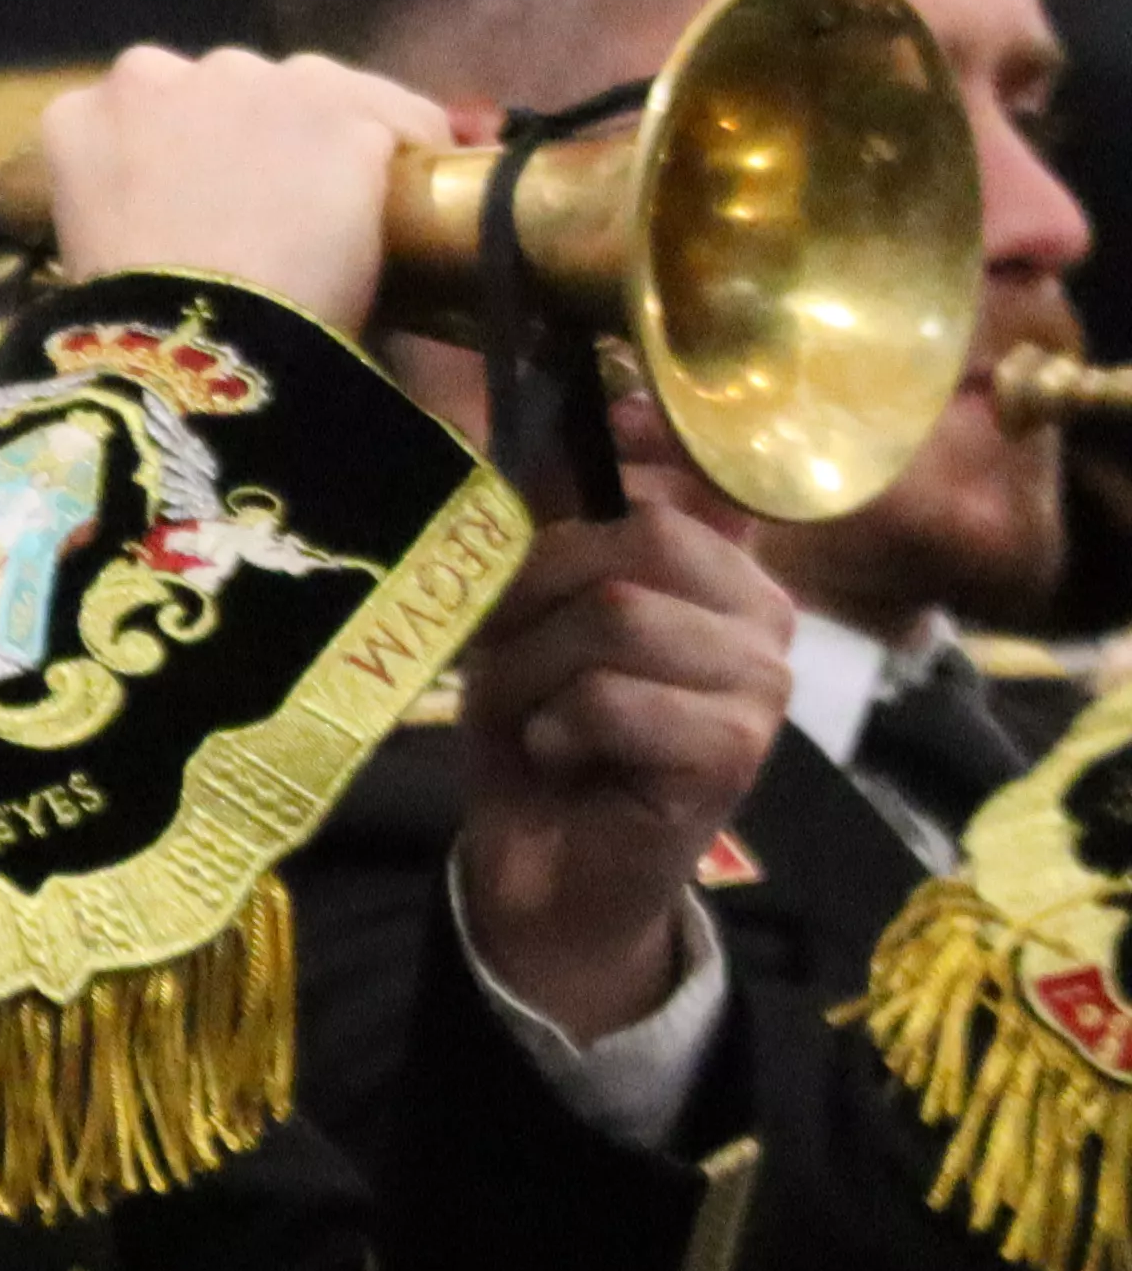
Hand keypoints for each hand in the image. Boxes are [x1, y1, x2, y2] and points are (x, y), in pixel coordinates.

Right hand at [38, 45, 443, 332]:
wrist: (195, 347)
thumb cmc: (129, 329)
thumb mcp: (89, 250)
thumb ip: (124, 202)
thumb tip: (174, 226)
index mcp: (84, 115)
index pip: (143, 112)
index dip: (185, 155)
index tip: (209, 201)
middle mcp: (162, 75)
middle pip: (229, 87)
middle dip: (255, 132)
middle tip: (275, 208)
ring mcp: (255, 85)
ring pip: (314, 88)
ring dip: (328, 131)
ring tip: (349, 199)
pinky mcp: (342, 115)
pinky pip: (403, 120)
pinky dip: (415, 150)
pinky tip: (419, 195)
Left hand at [450, 421, 786, 1044]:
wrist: (544, 862)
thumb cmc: (540, 728)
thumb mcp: (527, 613)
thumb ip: (555, 524)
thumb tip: (561, 408)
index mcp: (723, 570)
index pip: (706, 473)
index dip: (653, 440)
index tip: (603, 425)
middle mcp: (764, 613)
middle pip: (639, 540)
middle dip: (536, 589)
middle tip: (505, 650)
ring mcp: (761, 684)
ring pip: (616, 617)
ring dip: (533, 668)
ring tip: (534, 713)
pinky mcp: (734, 750)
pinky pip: (612, 697)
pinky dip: (556, 726)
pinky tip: (565, 756)